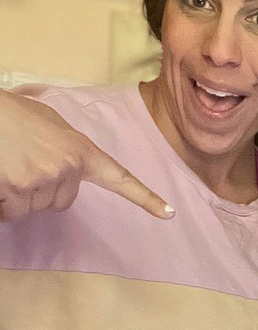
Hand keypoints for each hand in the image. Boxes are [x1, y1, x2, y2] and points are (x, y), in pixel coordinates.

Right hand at [0, 89, 173, 220]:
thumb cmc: (9, 115)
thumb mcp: (48, 125)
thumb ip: (65, 149)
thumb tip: (65, 171)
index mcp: (80, 150)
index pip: (119, 178)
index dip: (144, 198)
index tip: (168, 214)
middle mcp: (67, 167)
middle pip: (60, 203)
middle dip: (39, 190)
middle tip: (20, 161)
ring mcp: (43, 180)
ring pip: (31, 211)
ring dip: (14, 195)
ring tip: (5, 164)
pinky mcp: (16, 190)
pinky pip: (9, 213)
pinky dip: (0, 202)